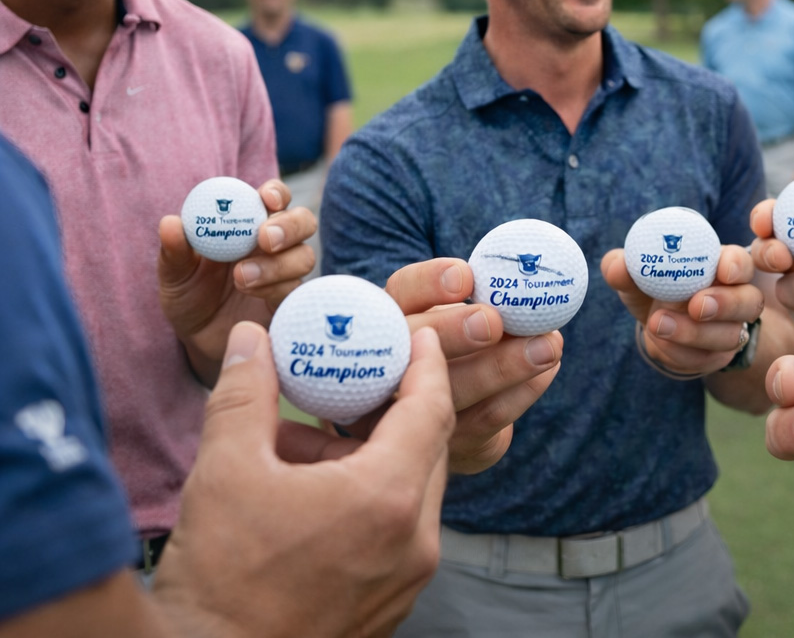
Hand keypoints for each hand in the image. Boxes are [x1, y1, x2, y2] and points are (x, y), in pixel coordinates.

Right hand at [154, 320, 453, 637]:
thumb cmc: (218, 579)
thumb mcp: (226, 468)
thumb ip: (246, 391)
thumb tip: (251, 337)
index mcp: (387, 500)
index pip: (431, 410)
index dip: (428, 364)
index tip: (418, 333)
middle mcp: (414, 542)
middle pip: (426, 447)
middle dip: (392, 406)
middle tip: (357, 377)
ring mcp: (405, 579)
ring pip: (409, 488)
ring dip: (370, 453)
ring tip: (303, 441)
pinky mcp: (388, 603)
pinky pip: (397, 528)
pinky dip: (367, 494)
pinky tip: (309, 487)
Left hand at [158, 179, 316, 384]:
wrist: (199, 339)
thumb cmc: (190, 295)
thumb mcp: (175, 274)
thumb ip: (174, 250)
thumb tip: (171, 223)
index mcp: (250, 223)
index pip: (275, 198)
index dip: (276, 192)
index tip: (265, 198)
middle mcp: (275, 245)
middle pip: (304, 221)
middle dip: (289, 225)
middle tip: (264, 238)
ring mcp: (286, 273)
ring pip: (304, 256)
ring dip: (277, 263)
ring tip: (242, 277)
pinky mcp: (289, 301)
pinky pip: (296, 290)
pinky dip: (277, 289)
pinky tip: (253, 295)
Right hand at [384, 258, 563, 473]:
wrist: (452, 410)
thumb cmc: (459, 338)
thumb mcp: (455, 310)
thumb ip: (479, 297)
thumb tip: (526, 282)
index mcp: (390, 317)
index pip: (400, 294)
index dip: (428, 284)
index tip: (465, 276)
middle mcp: (390, 366)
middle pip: (411, 350)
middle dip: (454, 332)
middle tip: (493, 321)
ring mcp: (414, 413)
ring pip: (455, 391)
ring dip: (506, 367)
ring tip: (549, 344)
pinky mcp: (449, 445)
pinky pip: (486, 419)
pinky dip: (522, 392)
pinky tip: (548, 369)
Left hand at [601, 245, 763, 376]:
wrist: (655, 321)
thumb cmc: (650, 285)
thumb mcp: (634, 273)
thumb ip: (624, 266)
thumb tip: (619, 265)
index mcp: (719, 265)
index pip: (740, 261)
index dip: (736, 265)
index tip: (723, 270)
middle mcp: (735, 296)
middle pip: (749, 301)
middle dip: (725, 304)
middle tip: (697, 305)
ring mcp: (731, 330)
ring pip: (729, 336)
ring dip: (694, 333)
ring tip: (658, 324)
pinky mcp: (717, 357)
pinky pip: (705, 359)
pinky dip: (679, 351)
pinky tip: (657, 341)